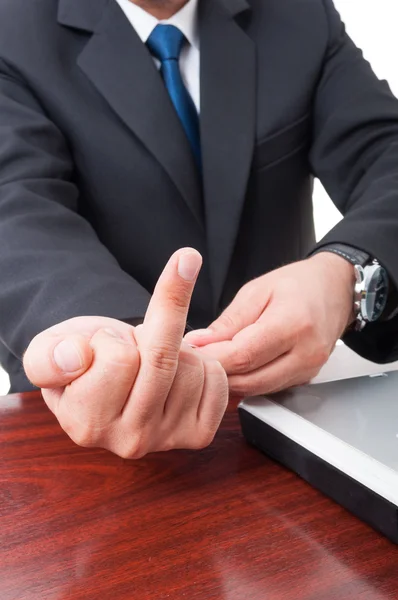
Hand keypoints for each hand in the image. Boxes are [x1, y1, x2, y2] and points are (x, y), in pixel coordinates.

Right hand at [24, 249, 227, 457]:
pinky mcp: (199, 434)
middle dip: (149, 332)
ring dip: (176, 346)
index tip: (101, 344)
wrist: (112, 376)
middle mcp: (128, 442)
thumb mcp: (48, 349)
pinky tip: (178, 372)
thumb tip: (75, 358)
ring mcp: (167, 441)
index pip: (120, 357)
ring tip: (151, 360)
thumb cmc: (82, 358)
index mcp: (85, 424)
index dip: (113, 336)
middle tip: (133, 340)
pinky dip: (203, 361)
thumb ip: (47, 356)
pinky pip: (217, 378)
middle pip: (161, 359)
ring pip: (191, 364)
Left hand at [185, 253, 354, 395]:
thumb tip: (199, 343)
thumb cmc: (298, 284)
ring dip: (229, 380)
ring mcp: (308, 370)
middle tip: (193, 361)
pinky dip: (246, 381)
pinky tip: (233, 367)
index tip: (188, 352)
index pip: (243, 355)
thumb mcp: (256, 290)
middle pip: (249, 379)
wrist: (335, 289)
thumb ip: (228, 322)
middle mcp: (306, 353)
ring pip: (257, 389)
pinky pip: (268, 388)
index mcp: (293, 324)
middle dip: (216, 374)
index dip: (211, 358)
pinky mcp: (305, 379)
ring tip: (210, 363)